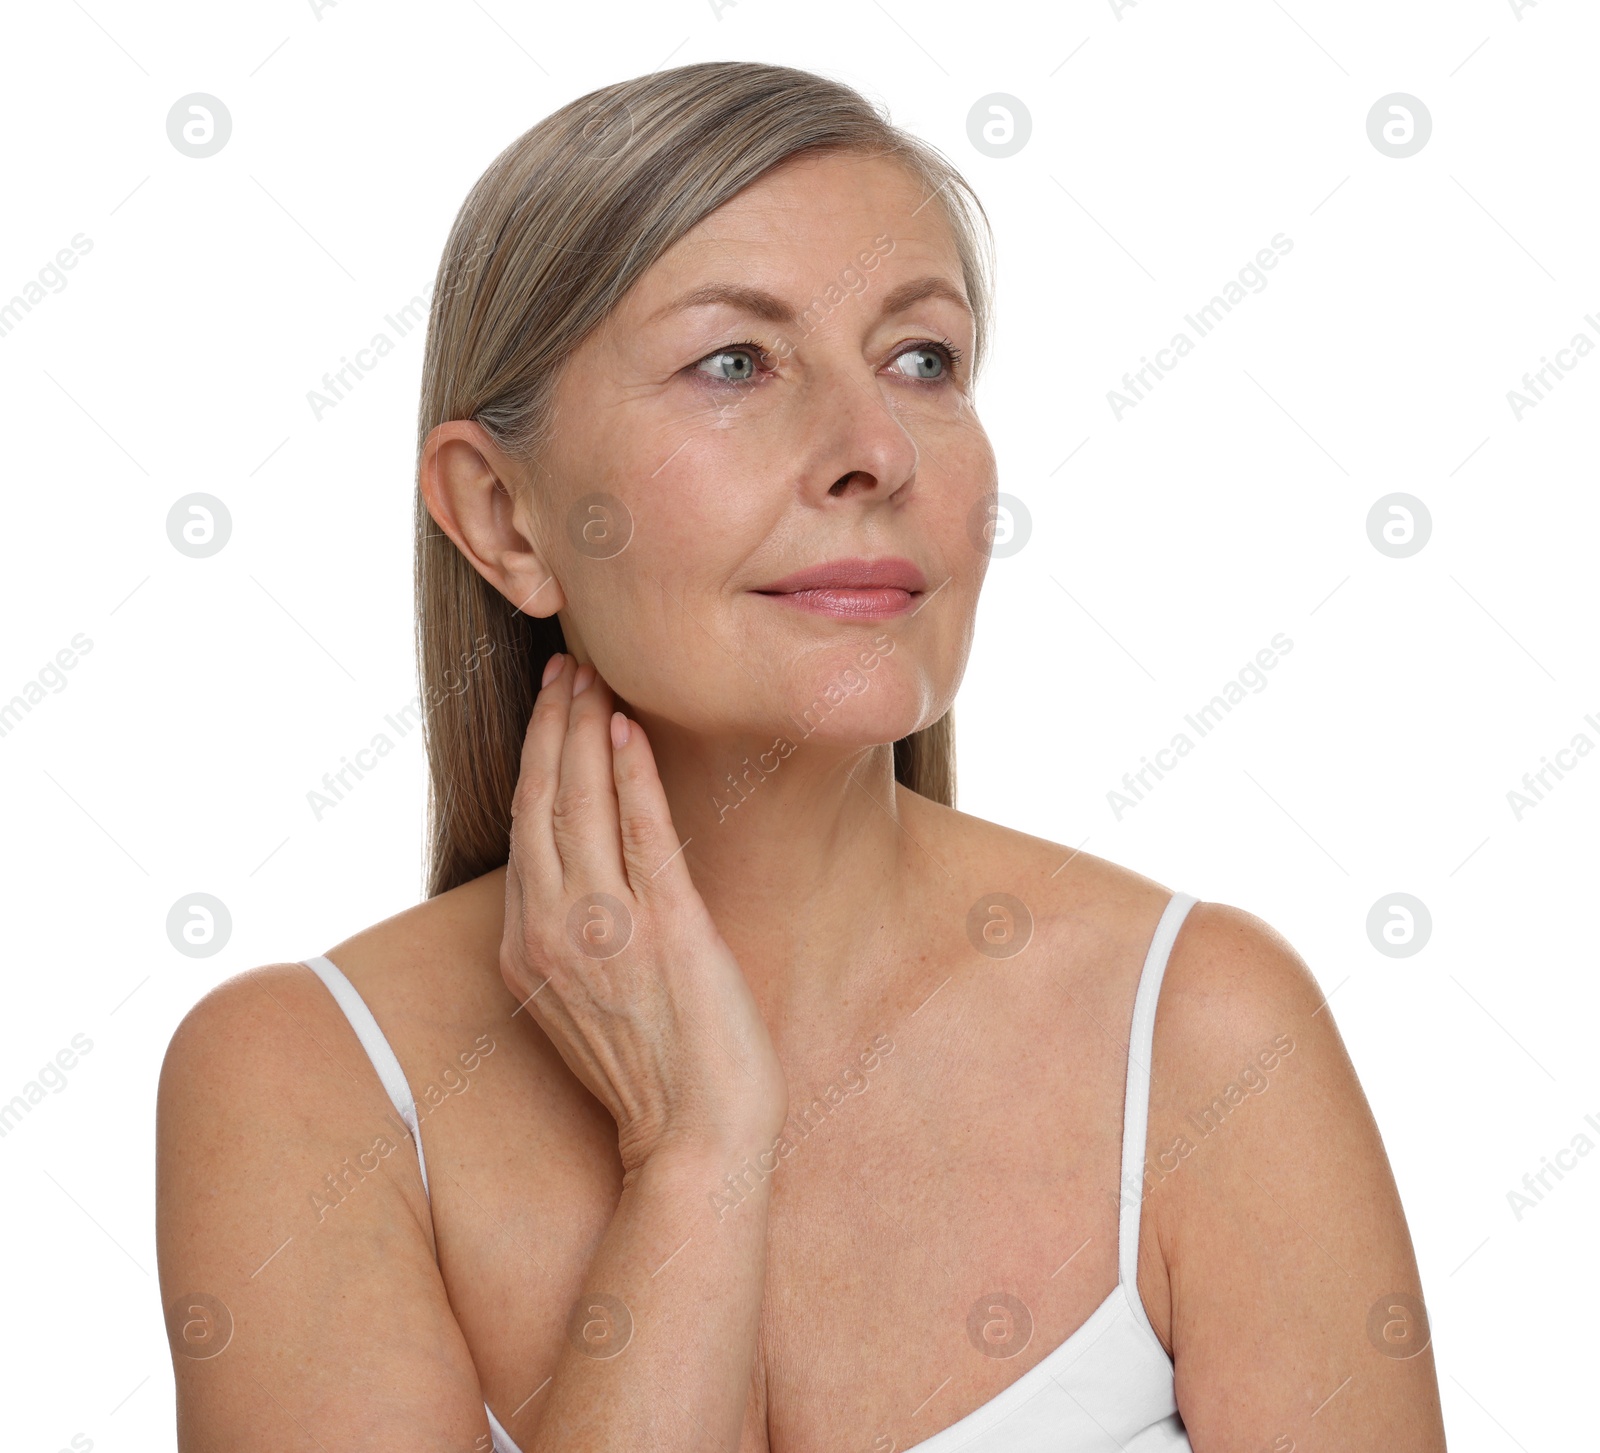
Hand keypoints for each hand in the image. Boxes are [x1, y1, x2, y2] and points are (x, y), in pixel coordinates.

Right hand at [500, 654, 788, 1181]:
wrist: (695, 1141)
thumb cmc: (653, 1072)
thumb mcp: (582, 998)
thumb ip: (569, 933)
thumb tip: (585, 872)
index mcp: (523, 946)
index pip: (523, 826)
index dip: (535, 758)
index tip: (550, 707)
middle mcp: (548, 931)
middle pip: (541, 800)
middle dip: (551, 724)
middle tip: (566, 665)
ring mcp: (603, 931)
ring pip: (580, 805)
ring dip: (585, 731)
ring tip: (593, 677)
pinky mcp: (664, 932)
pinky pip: (640, 835)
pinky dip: (630, 776)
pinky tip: (628, 731)